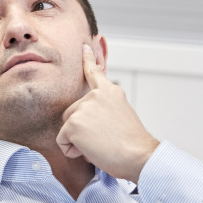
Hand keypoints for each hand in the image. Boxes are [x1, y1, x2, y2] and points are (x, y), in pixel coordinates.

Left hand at [56, 44, 159, 182]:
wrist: (139, 155)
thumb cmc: (132, 144)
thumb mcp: (121, 115)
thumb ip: (105, 108)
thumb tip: (91, 117)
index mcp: (110, 92)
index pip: (94, 72)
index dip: (88, 59)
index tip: (84, 46)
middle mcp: (95, 95)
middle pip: (71, 113)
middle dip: (81, 130)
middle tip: (104, 139)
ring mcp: (83, 107)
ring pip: (67, 128)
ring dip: (79, 142)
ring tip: (101, 145)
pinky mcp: (73, 123)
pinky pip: (63, 142)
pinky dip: (73, 151)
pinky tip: (93, 150)